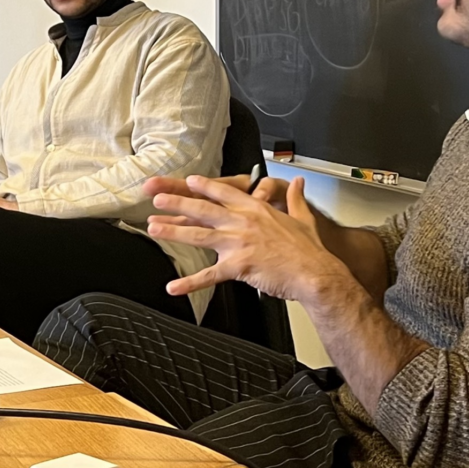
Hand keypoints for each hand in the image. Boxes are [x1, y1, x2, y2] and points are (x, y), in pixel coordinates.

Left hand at [147, 175, 347, 300]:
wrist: (315, 273)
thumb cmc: (310, 250)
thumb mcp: (303, 218)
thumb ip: (296, 198)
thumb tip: (299, 183)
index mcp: (257, 209)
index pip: (226, 192)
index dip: (205, 186)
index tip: (190, 181)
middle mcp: (244, 222)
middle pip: (204, 209)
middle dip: (177, 202)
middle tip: (156, 197)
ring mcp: (239, 243)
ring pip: (199, 235)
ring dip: (174, 231)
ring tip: (153, 228)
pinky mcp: (239, 266)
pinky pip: (210, 275)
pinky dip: (190, 283)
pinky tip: (174, 287)